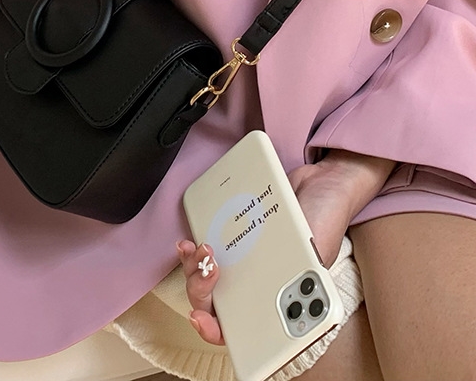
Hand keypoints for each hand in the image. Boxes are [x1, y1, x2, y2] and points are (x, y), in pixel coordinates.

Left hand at [179, 149, 395, 343]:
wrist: (320, 183)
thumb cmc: (324, 221)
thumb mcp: (318, 254)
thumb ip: (304, 277)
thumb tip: (292, 297)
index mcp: (279, 303)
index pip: (242, 332)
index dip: (216, 331)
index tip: (202, 318)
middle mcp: (257, 289)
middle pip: (215, 305)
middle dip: (201, 290)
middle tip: (209, 267)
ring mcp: (242, 266)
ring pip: (205, 281)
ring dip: (194, 269)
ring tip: (198, 249)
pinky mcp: (232, 243)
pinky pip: (205, 254)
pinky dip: (194, 252)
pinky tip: (191, 241)